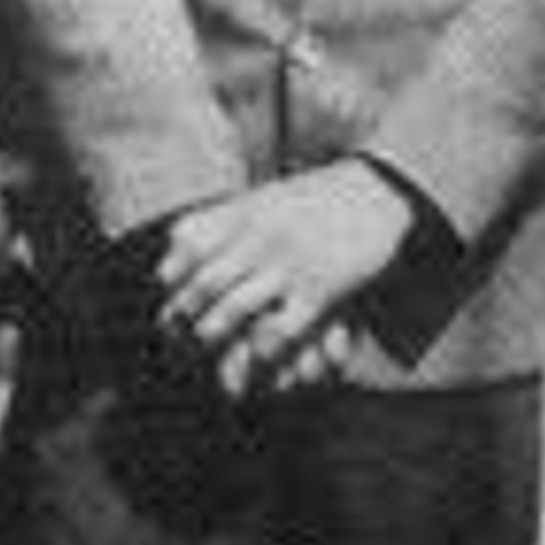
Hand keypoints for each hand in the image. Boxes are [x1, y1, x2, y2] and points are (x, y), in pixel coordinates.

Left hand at [156, 162, 417, 398]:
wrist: (377, 189)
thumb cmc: (317, 196)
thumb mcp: (264, 197)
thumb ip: (225, 217)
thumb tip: (179, 241)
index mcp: (242, 211)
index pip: (187, 245)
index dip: (171, 273)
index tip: (167, 290)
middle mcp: (258, 237)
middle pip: (204, 284)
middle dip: (184, 313)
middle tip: (175, 332)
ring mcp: (288, 264)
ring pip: (232, 309)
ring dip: (213, 333)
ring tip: (206, 343)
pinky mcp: (319, 288)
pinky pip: (279, 329)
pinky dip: (261, 347)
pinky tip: (255, 354)